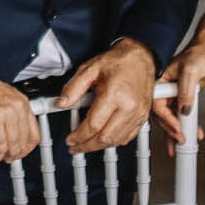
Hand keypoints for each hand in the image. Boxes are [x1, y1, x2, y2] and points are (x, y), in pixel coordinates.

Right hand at [0, 63, 39, 166]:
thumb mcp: (1, 98)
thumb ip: (9, 115)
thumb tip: (11, 136)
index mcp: (20, 102)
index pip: (34, 134)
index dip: (25, 149)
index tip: (17, 152)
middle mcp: (16, 106)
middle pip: (23, 143)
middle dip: (12, 155)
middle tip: (2, 157)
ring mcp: (5, 112)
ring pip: (11, 147)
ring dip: (1, 157)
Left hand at [60, 38, 155, 153]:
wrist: (141, 57)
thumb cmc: (118, 62)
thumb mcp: (90, 69)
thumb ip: (73, 87)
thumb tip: (61, 103)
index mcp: (115, 94)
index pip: (94, 124)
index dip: (79, 135)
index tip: (70, 138)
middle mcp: (130, 107)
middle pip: (106, 137)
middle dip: (87, 146)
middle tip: (75, 147)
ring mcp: (138, 114)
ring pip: (117, 141)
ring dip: (100, 146)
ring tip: (86, 145)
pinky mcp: (143, 117)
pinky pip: (128, 137)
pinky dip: (114, 142)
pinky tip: (103, 139)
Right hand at [152, 43, 204, 151]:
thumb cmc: (196, 56)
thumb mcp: (190, 72)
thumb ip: (186, 91)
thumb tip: (184, 109)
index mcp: (159, 81)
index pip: (157, 104)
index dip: (166, 118)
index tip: (177, 128)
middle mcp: (164, 90)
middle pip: (162, 115)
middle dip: (171, 129)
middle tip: (180, 140)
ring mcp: (172, 96)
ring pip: (172, 118)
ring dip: (177, 132)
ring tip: (181, 145)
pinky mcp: (181, 100)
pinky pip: (182, 116)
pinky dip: (187, 126)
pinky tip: (193, 134)